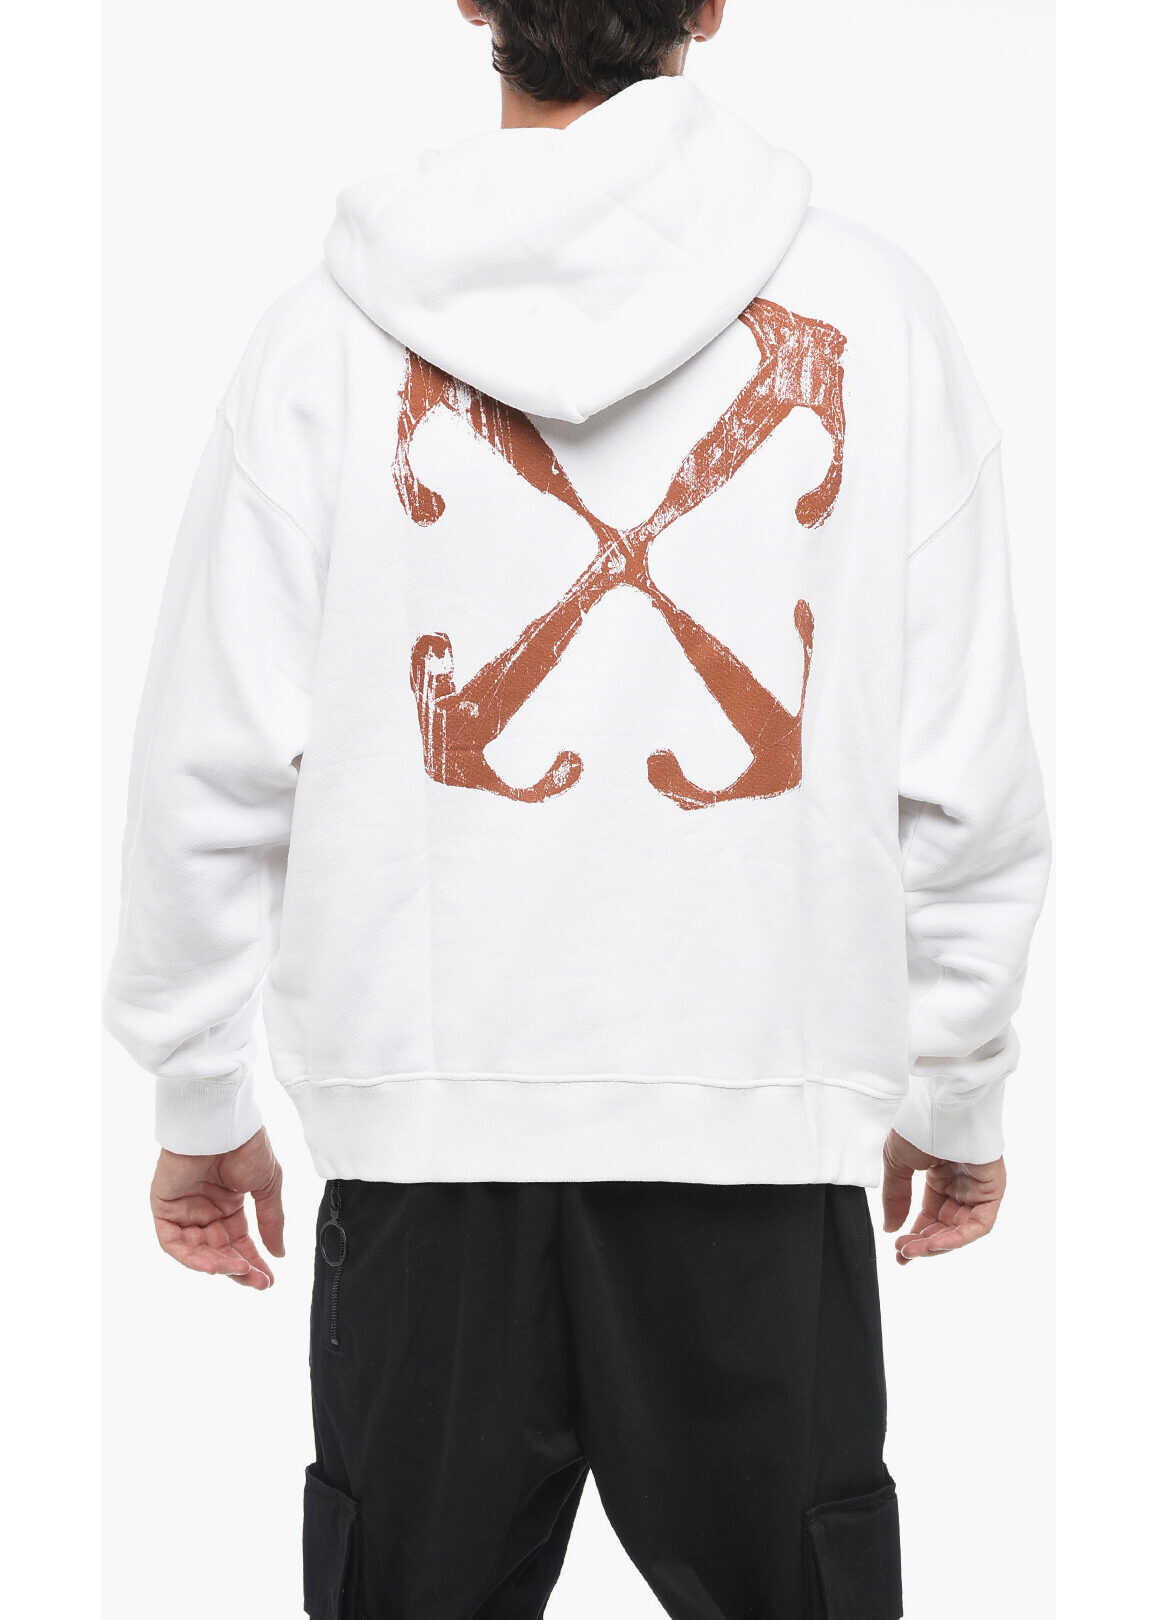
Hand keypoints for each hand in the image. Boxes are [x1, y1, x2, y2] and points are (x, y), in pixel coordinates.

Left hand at [150, 1127, 285, 1290]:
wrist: (223, 1123)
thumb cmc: (246, 1145)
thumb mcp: (267, 1185)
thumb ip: (272, 1221)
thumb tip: (279, 1253)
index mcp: (229, 1204)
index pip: (239, 1242)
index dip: (253, 1262)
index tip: (268, 1280)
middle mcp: (205, 1210)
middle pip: (219, 1251)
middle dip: (238, 1268)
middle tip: (258, 1280)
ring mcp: (184, 1210)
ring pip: (196, 1252)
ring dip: (217, 1265)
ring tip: (239, 1270)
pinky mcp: (164, 1207)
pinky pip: (173, 1242)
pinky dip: (191, 1257)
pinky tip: (214, 1265)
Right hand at [882, 1129, 1005, 1264]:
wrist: (940, 1106)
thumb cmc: (920, 1124)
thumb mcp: (897, 1163)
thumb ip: (895, 1198)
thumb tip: (890, 1227)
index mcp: (939, 1176)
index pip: (929, 1216)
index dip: (914, 1236)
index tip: (898, 1251)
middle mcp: (960, 1185)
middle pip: (944, 1226)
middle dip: (923, 1243)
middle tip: (903, 1253)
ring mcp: (977, 1188)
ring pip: (961, 1230)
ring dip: (937, 1244)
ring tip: (914, 1249)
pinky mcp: (992, 1190)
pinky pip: (979, 1224)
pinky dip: (959, 1237)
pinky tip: (935, 1243)